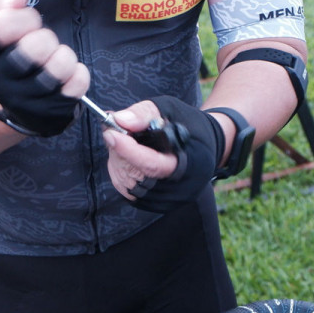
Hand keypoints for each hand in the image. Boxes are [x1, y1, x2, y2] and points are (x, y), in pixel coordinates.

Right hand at [0, 0, 87, 136]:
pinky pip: (77, 84)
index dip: (25, 17)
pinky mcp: (48, 114)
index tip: (30, 22)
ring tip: (56, 59)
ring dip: (64, 56)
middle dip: (46, 38)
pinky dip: (78, 73)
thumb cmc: (9, 53)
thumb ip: (2, 1)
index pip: (0, 27)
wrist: (14, 102)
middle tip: (44, 43)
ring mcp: (22, 102)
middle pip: (35, 48)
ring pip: (59, 67)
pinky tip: (68, 75)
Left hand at [103, 95, 220, 212]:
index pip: (153, 164)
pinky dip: (120, 171)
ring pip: (127, 184)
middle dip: (120, 152)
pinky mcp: (155, 203)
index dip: (129, 150)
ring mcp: (168, 199)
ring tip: (125, 143)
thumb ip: (144, 113)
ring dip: (118, 161)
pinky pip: (126, 190)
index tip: (110, 133)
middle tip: (114, 131)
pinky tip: (127, 157)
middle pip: (137, 175)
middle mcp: (182, 188)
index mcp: (193, 163)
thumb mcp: (169, 109)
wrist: (203, 146)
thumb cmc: (187, 125)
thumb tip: (119, 120)